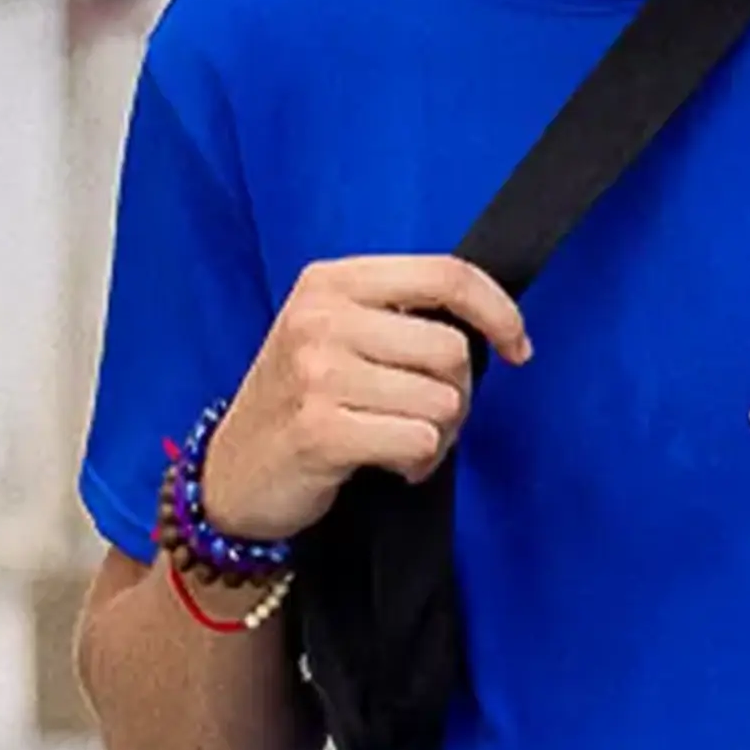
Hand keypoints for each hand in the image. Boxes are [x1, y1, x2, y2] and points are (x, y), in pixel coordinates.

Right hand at [200, 256, 532, 543]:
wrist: (231, 474)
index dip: (499, 312)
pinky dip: (417, 463)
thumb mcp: (337, 335)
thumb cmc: (301, 402)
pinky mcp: (320, 430)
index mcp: (332, 282)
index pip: (446, 275)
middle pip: (453, 350)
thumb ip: (401, 317)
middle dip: (458, 395)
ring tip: (396, 441)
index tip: (518, 348)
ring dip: (437, 435)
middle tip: (423, 416)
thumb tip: (494, 328)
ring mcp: (317, 373)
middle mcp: (321, 318)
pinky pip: (419, 442)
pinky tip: (387, 464)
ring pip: (442, 402)